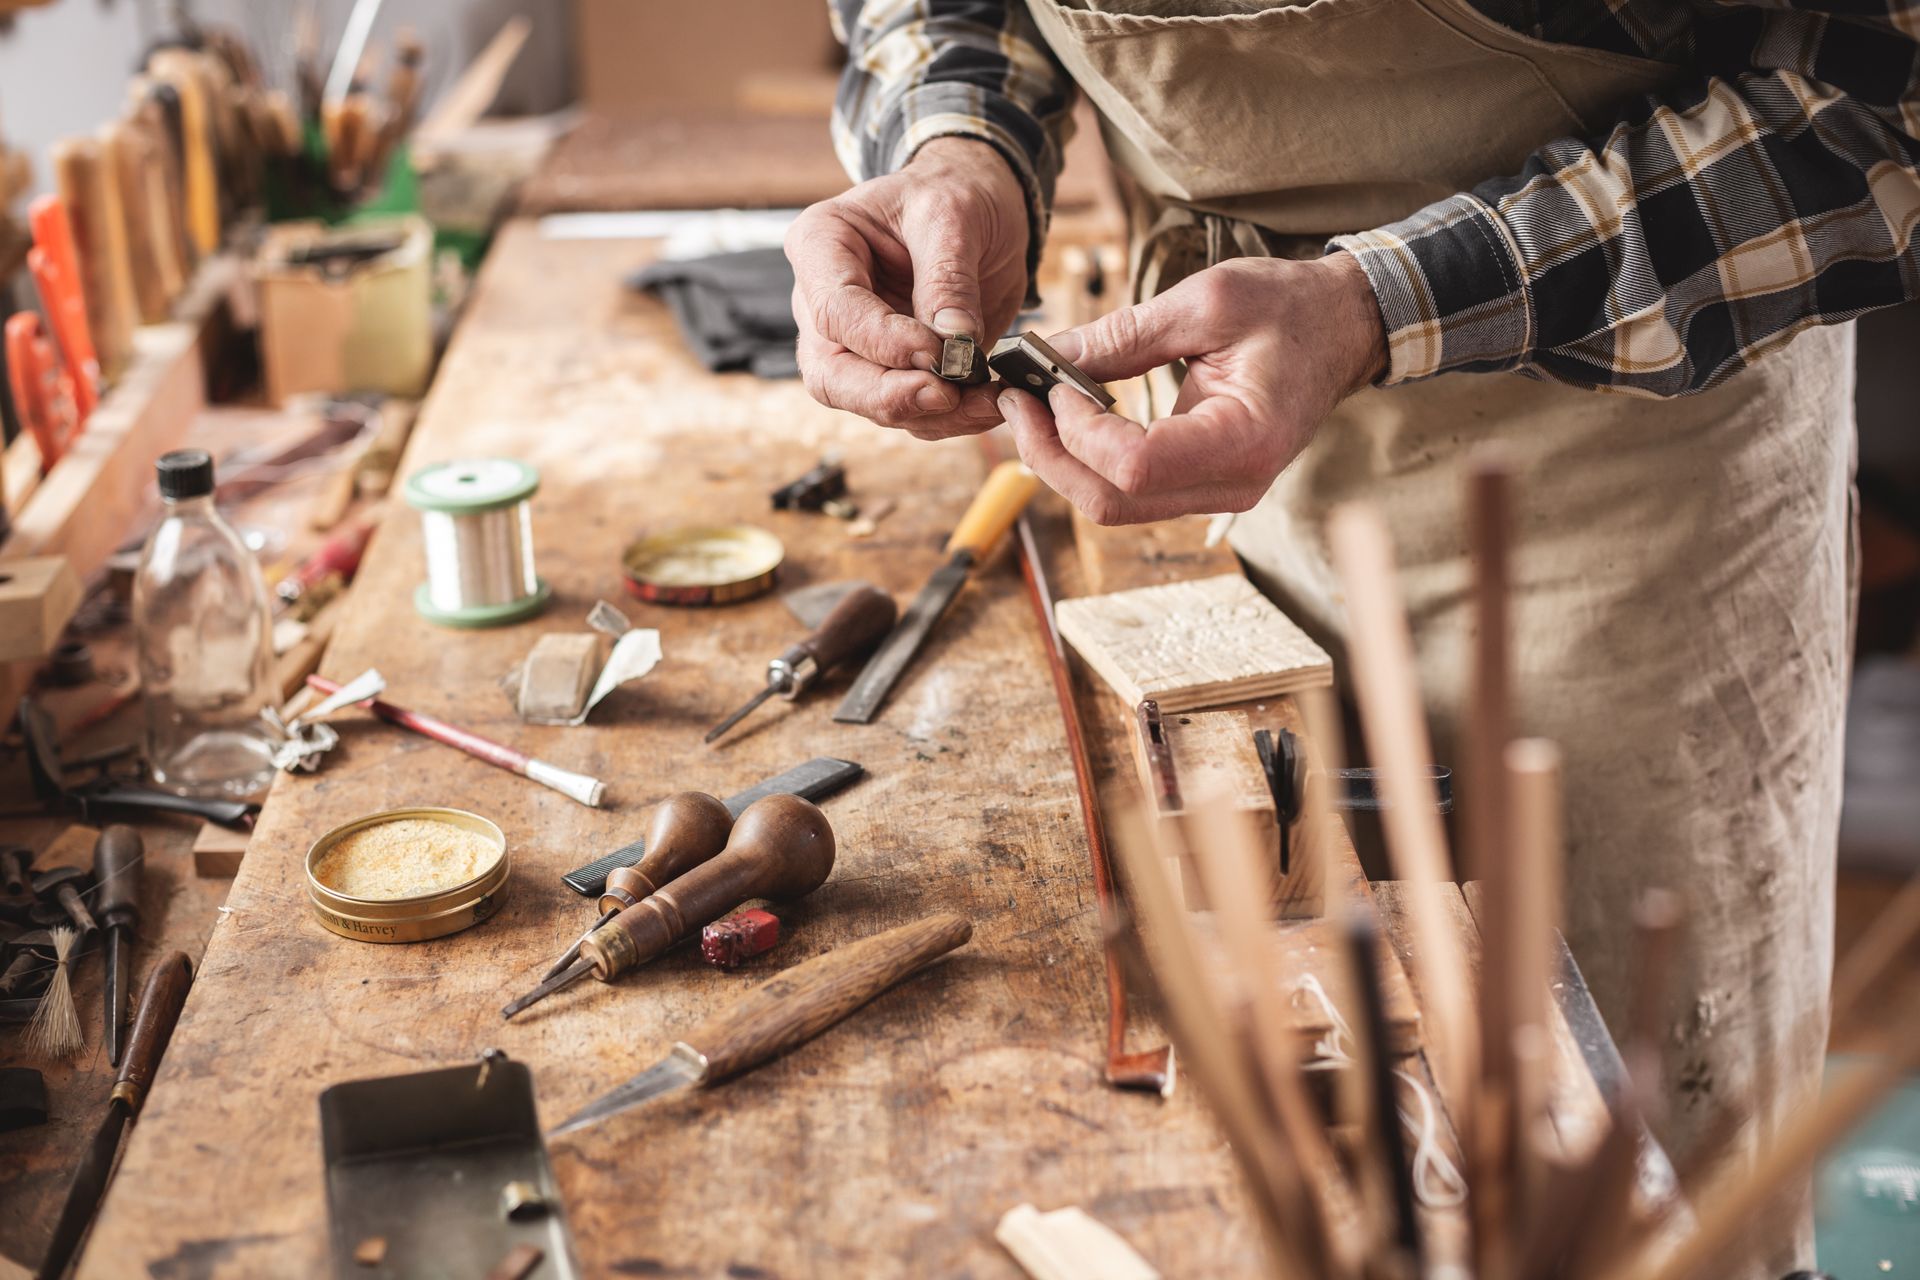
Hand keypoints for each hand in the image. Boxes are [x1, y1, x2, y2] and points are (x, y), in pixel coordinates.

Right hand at [786, 137, 1029, 439]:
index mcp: (820, 245)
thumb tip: (953, 343)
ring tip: (984, 401)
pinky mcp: (888, 370)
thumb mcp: (954, 216)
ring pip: (866, 402)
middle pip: (832, 374)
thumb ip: (948, 279)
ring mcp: (851, 342)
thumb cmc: (954, 193)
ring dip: (926, 414)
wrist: (977, 205)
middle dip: (889, 396)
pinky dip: (947, 417)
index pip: (836, 311)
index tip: (939, 349)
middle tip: (946, 397)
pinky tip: (986, 404)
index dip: (884, 341)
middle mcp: (822, 301)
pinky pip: (907, 410)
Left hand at [999, 254, 1386, 523]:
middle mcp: (1232, 485)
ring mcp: (1218, 493)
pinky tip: (1066, 419)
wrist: (1341, 328)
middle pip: (1112, 502)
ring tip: (1034, 405)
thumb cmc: (1287, 307)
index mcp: (1244, 440)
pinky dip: (1087, 460)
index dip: (1078, 432)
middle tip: (1017, 400)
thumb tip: (1049, 355)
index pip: (1134, 466)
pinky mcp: (1201, 484)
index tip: (1051, 384)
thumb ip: (1124, 335)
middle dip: (1050, 455)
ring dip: (1061, 461)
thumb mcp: (1205, 302)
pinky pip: (1129, 490)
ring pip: (1113, 505)